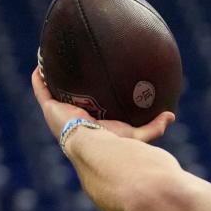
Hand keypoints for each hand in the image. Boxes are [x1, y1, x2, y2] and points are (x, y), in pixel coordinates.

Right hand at [31, 67, 173, 144]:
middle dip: (68, 90)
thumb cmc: (115, 144)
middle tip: (71, 73)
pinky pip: (41, 90)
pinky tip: (39, 64)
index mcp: (91, 127)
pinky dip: (39, 78)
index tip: (91, 89)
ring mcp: (59, 114)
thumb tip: (171, 115)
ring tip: (50, 63)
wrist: (94, 146)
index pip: (89, 113)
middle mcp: (73, 120)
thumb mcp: (136, 134)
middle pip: (69, 102)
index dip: (88, 102)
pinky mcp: (49, 108)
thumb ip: (154, 127)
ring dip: (51, 80)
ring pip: (52, 94)